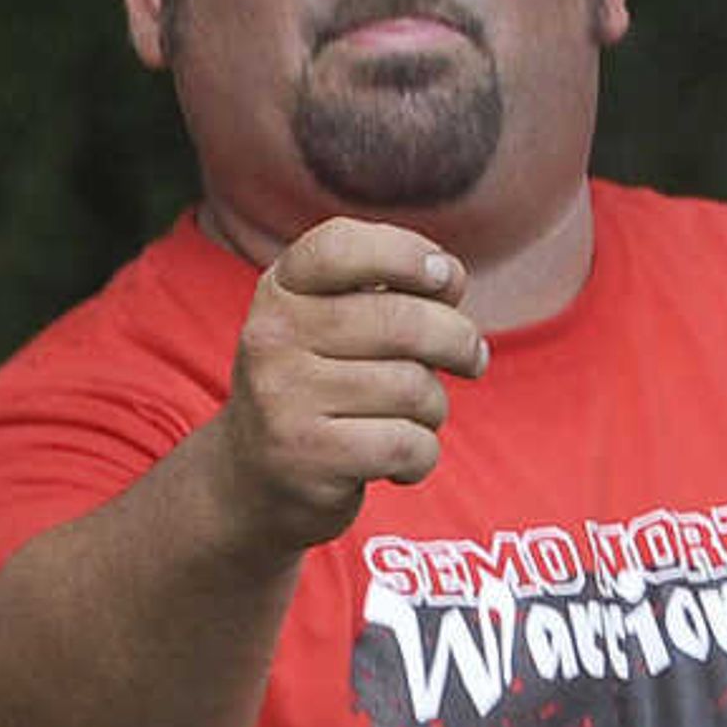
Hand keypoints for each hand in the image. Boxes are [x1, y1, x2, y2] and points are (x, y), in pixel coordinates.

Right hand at [217, 219, 489, 548]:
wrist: (254, 480)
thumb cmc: (322, 388)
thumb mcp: (335, 324)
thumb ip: (391, 290)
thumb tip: (449, 277)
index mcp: (281, 290)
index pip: (342, 246)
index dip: (407, 253)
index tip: (445, 280)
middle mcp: (272, 337)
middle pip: (404, 321)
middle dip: (459, 341)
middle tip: (472, 359)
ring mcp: (283, 398)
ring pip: (414, 388)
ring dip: (435, 408)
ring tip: (412, 419)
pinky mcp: (306, 458)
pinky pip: (407, 445)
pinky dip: (422, 457)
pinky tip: (400, 461)